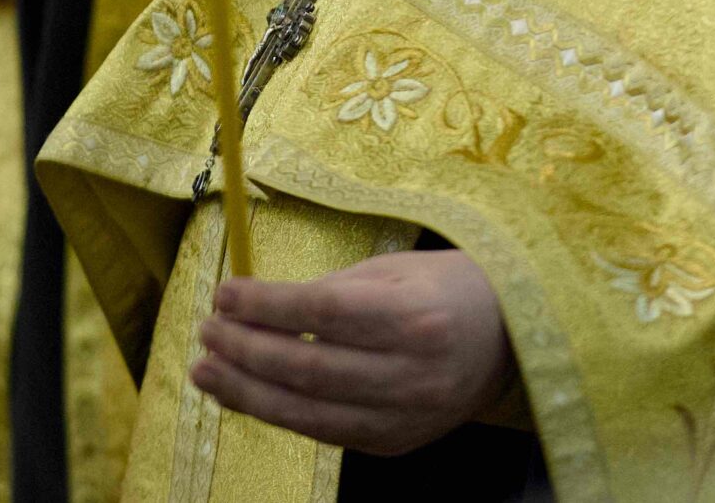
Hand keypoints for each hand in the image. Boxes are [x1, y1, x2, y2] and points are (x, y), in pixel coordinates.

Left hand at [192, 249, 516, 456]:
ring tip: (206, 369)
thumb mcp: (394, 270)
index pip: (324, 315)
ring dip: (247, 392)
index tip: (225, 293)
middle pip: (310, 369)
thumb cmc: (444, 289)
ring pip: (309, 413)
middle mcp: (413, 375)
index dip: (267, 306)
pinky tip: (244, 393)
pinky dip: (279, 414)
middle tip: (206, 331)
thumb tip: (254, 308)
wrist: (508, 339)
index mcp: (416, 317)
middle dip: (246, 351)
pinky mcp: (396, 444)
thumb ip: (331, 291)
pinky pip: (325, 433)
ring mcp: (406, 418)